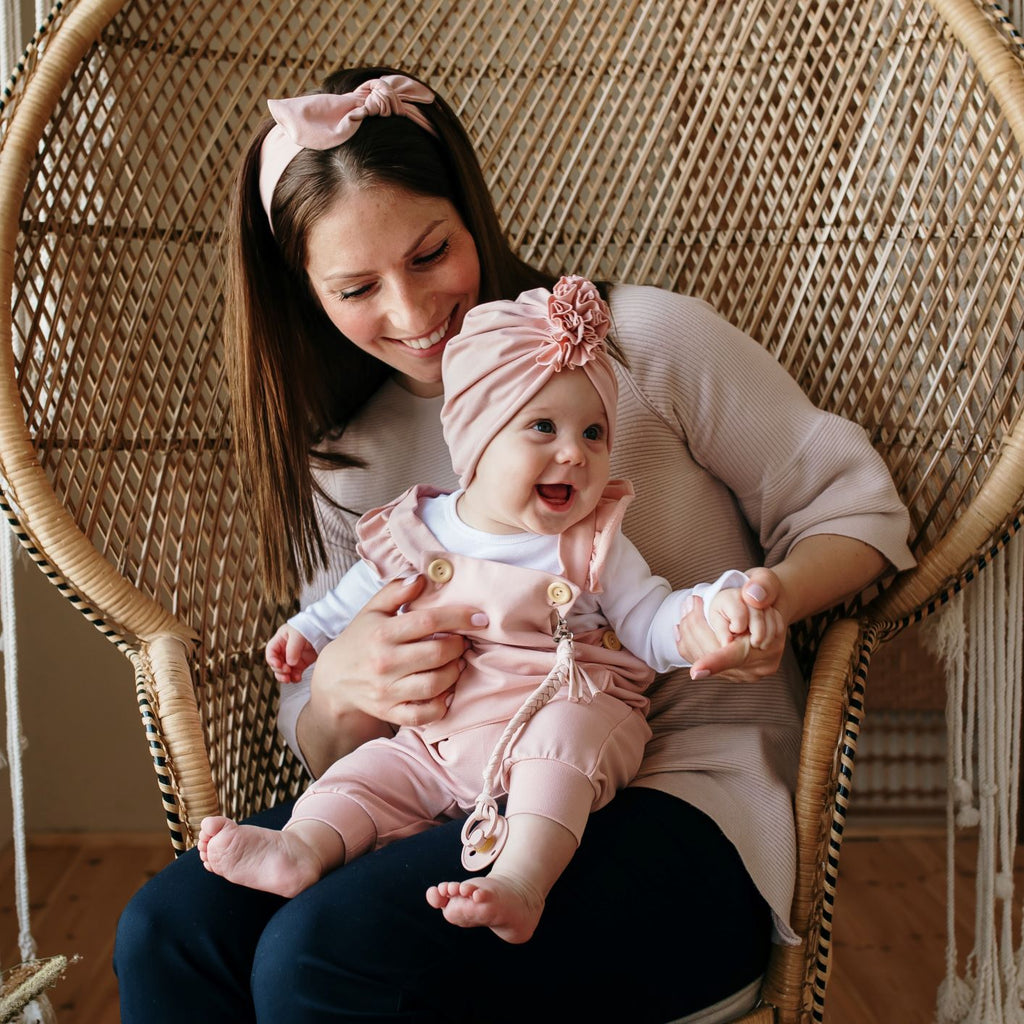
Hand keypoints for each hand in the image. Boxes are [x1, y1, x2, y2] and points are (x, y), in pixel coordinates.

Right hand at [265, 624, 317, 683]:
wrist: (325, 630)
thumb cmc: (309, 626)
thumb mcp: (298, 634)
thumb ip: (293, 648)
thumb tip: (290, 663)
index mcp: (280, 640)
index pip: (271, 652)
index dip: (272, 660)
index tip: (278, 665)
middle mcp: (284, 650)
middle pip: (276, 664)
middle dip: (279, 670)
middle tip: (287, 671)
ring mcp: (293, 658)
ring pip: (283, 671)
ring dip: (285, 677)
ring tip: (290, 679)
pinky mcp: (301, 664)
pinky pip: (294, 674)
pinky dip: (294, 678)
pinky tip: (298, 678)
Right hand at [309, 573, 486, 727]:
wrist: (334, 679)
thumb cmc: (361, 639)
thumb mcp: (373, 610)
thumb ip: (396, 592)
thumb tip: (423, 577)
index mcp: (383, 633)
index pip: (429, 621)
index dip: (460, 617)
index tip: (481, 618)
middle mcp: (385, 662)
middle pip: (437, 653)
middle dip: (459, 646)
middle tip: (463, 642)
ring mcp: (387, 690)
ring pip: (435, 684)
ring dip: (455, 672)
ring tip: (456, 663)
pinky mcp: (390, 712)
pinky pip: (424, 715)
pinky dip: (441, 705)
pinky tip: (446, 691)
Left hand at [677, 568, 787, 680]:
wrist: (769, 611)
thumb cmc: (766, 594)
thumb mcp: (768, 581)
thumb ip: (764, 586)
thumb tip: (752, 597)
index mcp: (768, 648)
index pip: (737, 655)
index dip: (715, 662)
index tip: (696, 671)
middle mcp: (755, 668)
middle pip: (712, 652)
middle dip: (695, 627)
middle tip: (691, 601)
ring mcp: (741, 674)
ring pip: (700, 655)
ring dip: (690, 632)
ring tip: (691, 607)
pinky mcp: (727, 673)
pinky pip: (696, 657)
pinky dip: (689, 640)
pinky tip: (687, 625)